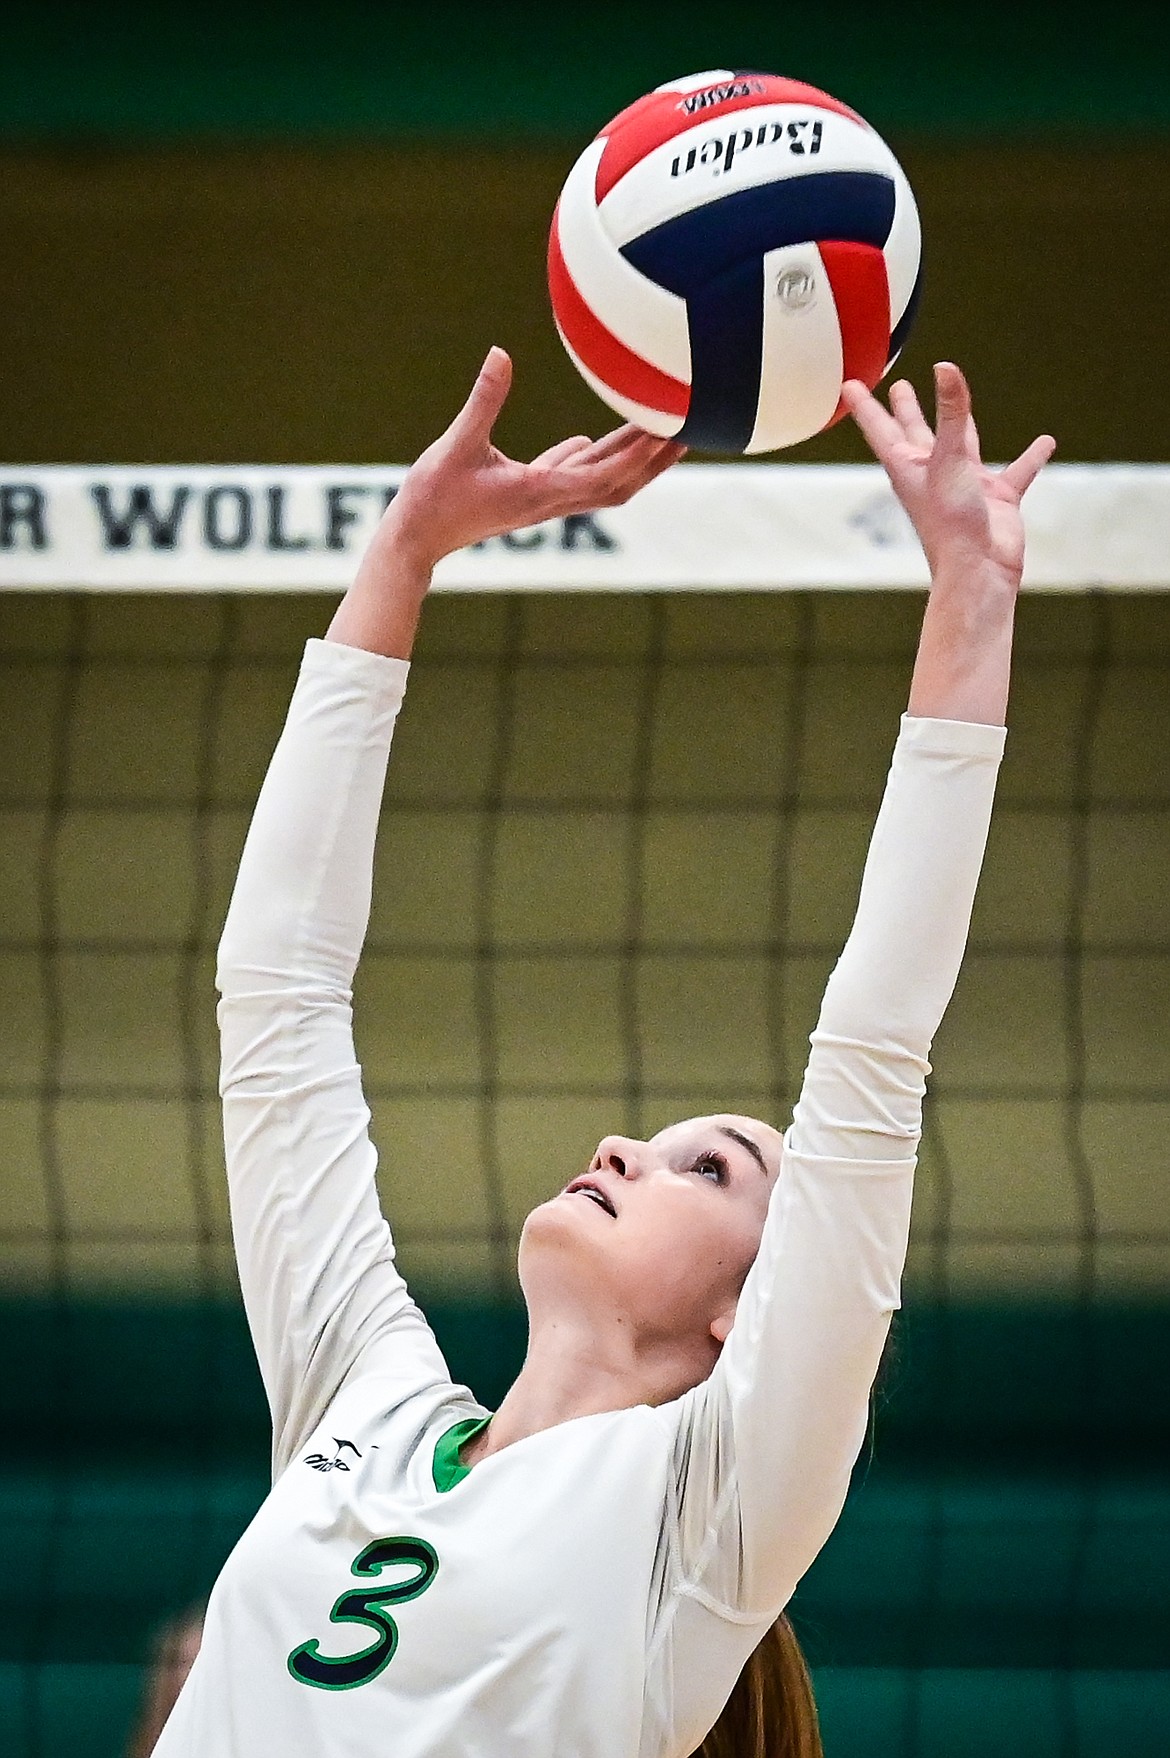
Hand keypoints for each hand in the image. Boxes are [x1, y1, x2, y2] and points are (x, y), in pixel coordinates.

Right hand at [378, 346, 684, 570]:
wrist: (414, 540)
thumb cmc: (433, 498)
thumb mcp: (457, 443)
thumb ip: (483, 400)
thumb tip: (499, 354)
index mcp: (542, 490)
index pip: (606, 474)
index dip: (640, 454)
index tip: (670, 430)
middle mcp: (551, 499)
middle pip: (620, 481)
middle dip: (656, 459)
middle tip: (692, 430)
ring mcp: (541, 499)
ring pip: (599, 479)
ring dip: (631, 458)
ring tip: (660, 431)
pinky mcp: (526, 494)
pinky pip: (568, 476)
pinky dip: (590, 459)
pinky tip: (594, 440)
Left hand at [843, 363, 1053, 589]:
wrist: (979, 569)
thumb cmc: (951, 522)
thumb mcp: (949, 458)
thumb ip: (952, 413)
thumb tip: (945, 368)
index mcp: (909, 466)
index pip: (881, 428)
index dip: (865, 406)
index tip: (850, 386)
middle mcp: (934, 473)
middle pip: (916, 432)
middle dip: (906, 410)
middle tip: (899, 388)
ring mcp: (965, 484)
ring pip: (963, 444)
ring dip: (961, 423)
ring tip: (961, 399)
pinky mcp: (996, 498)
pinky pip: (1017, 471)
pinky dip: (1031, 457)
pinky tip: (1046, 442)